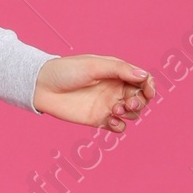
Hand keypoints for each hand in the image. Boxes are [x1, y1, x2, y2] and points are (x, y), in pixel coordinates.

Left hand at [33, 54, 155, 128]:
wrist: (43, 87)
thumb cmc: (67, 71)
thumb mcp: (94, 66)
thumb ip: (119, 70)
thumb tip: (144, 75)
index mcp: (116, 73)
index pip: (142, 80)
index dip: (149, 86)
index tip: (148, 90)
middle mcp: (115, 89)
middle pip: (140, 98)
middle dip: (140, 102)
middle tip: (127, 103)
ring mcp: (107, 105)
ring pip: (132, 114)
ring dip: (130, 114)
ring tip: (115, 110)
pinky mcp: (98, 120)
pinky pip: (118, 127)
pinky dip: (120, 126)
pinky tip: (110, 121)